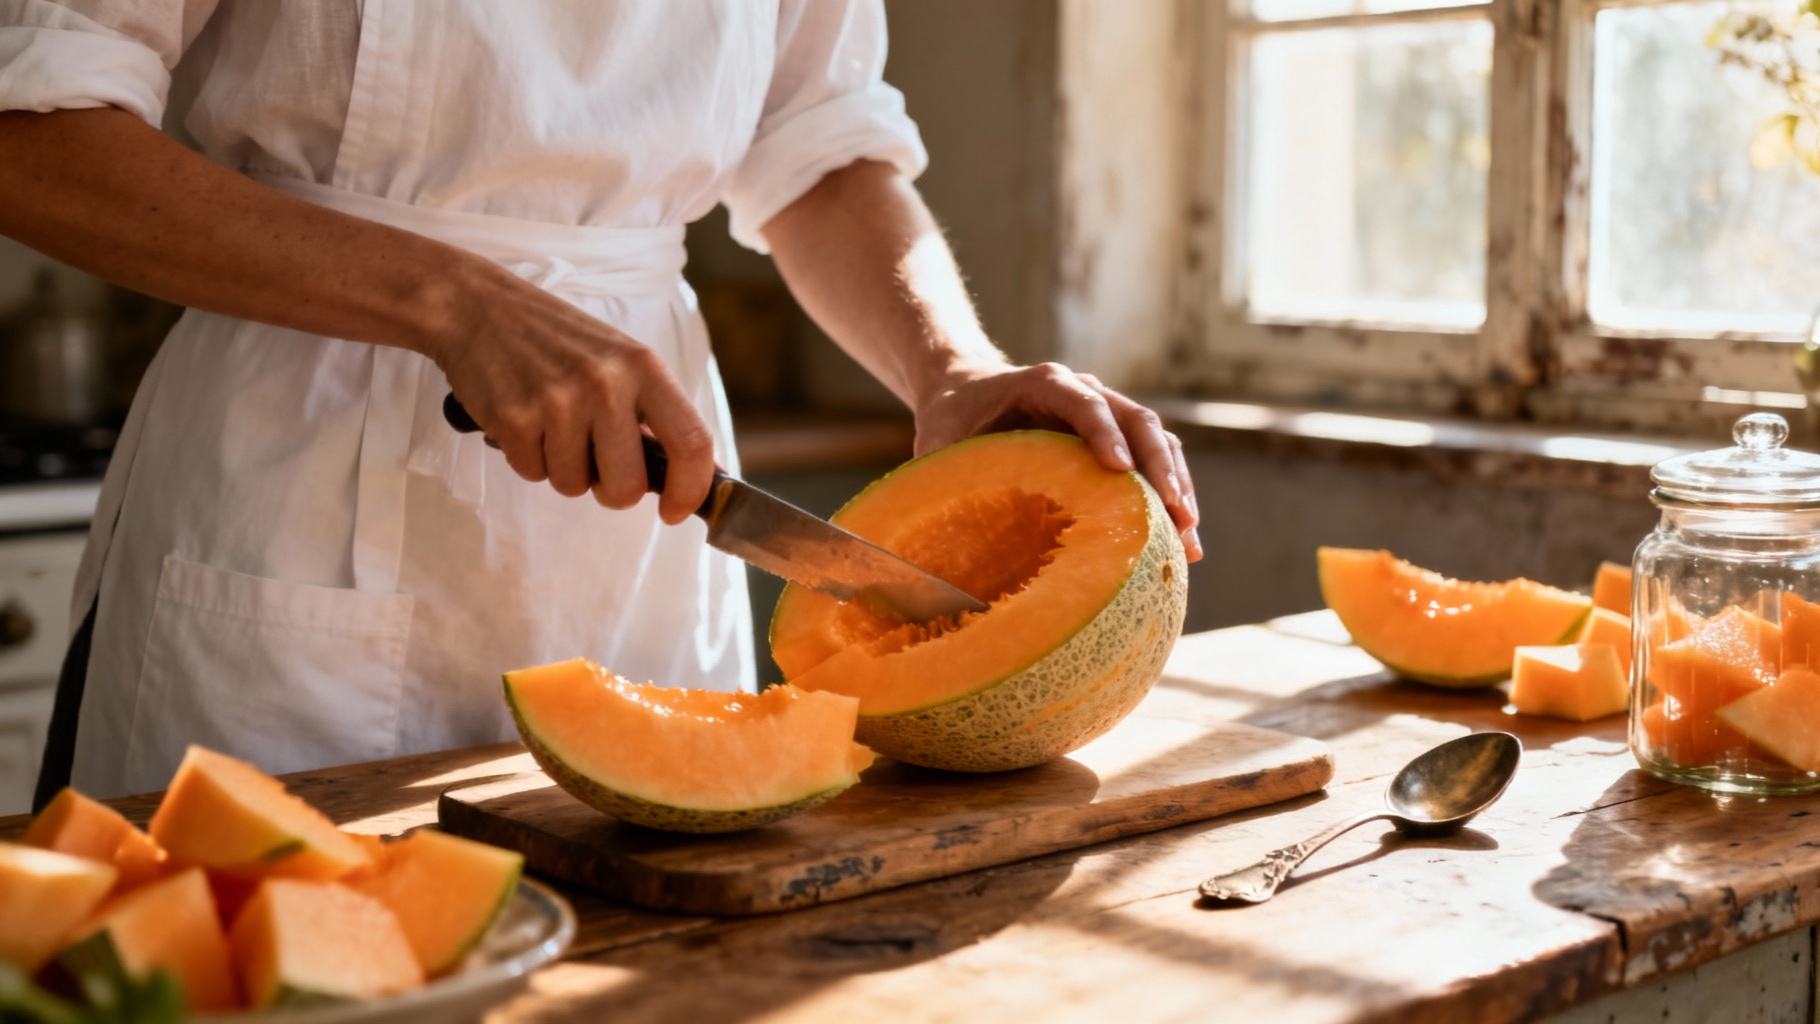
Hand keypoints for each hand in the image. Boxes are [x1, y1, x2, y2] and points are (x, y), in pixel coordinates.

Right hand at [418, 262, 715, 523]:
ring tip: (551, 424)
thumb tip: (700, 472)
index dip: (690, 489)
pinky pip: (533, 474)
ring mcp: (558, 402)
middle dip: (611, 491)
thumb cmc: (557, 341)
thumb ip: (656, 414)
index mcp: (644, 367)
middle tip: (596, 465)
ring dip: (563, 469)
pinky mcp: (514, 420)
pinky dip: (528, 457)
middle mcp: (606, 384)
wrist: (477, 307)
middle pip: (627, 487)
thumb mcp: (620, 360)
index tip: (675, 511)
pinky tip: (523, 419)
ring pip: (574, 486)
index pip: (691, 442)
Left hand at [913, 360, 1201, 561]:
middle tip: (1174, 515)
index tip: (1119, 470)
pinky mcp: (1117, 436)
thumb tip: (933, 546)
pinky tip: (1182, 538)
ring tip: (1188, 538)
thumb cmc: (950, 422)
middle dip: (1158, 467)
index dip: (1102, 431)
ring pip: (1156, 439)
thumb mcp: (935, 445)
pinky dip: (1173, 492)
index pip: (1081, 400)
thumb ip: (939, 478)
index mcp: (1041, 382)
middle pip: (1135, 418)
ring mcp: (1107, 410)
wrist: (967, 392)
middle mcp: (1083, 389)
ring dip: (1177, 485)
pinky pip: (1155, 458)